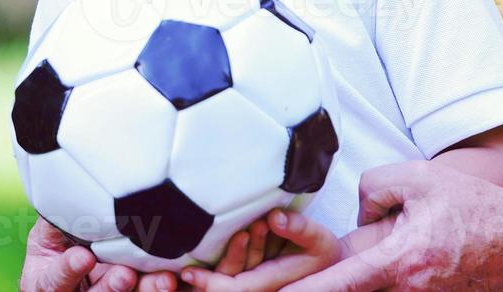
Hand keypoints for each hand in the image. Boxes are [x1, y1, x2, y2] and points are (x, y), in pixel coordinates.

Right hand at [20, 216, 178, 291]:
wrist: (73, 264)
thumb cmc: (56, 247)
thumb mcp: (47, 236)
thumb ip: (55, 221)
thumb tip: (60, 186)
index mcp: (48, 281)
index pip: (54, 280)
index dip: (68, 269)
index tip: (84, 256)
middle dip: (111, 287)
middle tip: (127, 275)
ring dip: (144, 291)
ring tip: (163, 280)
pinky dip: (160, 289)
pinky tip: (178, 281)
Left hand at [179, 210, 339, 289]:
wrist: (327, 263)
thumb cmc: (321, 249)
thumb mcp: (318, 236)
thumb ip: (298, 228)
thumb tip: (274, 217)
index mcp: (276, 283)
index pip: (238, 288)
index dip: (212, 284)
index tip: (187, 273)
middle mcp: (263, 288)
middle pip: (226, 290)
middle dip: (202, 281)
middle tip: (175, 269)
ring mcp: (256, 285)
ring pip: (226, 283)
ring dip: (208, 273)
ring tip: (191, 260)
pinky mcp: (251, 278)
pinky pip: (229, 277)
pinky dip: (213, 272)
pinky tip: (196, 261)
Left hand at [282, 160, 502, 291]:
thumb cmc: (475, 208)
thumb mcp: (419, 178)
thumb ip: (373, 188)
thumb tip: (358, 213)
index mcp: (402, 262)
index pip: (340, 284)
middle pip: (358, 290)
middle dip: (337, 279)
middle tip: (320, 263)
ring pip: (382, 287)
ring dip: (373, 272)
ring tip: (416, 239)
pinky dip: (393, 279)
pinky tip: (422, 249)